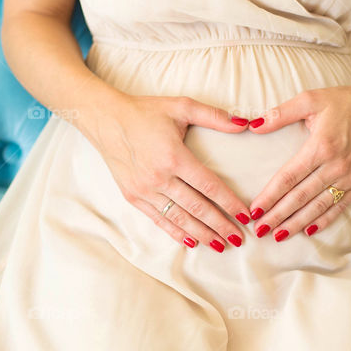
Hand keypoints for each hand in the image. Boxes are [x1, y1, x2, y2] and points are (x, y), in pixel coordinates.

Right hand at [83, 94, 253, 252]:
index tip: (245, 216)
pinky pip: (158, 219)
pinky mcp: (132, 197)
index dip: (229, 203)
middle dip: (221, 225)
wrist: (105, 120)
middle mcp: (159, 177)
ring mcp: (144, 190)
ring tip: (221, 244)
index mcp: (174, 157)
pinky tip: (192, 241)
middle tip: (239, 238)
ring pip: (179, 218)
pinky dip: (176, 233)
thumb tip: (244, 124)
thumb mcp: (181, 106)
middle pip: (197, 208)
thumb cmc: (145, 112)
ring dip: (202, 234)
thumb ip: (214, 116)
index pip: (209, 186)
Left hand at [245, 70, 350, 241]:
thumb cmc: (345, 101)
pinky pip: (340, 206)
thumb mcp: (311, 99)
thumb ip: (280, 113)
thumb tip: (253, 126)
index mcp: (321, 146)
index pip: (288, 178)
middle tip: (259, 230)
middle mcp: (337, 165)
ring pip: (318, 206)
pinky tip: (309, 230)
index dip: (270, 196)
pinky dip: (324, 220)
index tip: (254, 211)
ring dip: (297, 223)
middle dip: (278, 216)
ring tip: (278, 235)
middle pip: (300, 197)